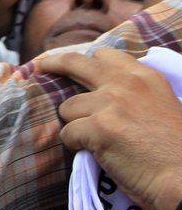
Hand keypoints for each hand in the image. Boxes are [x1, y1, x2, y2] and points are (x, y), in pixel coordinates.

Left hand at [37, 48, 181, 209]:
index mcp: (145, 77)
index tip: (74, 66)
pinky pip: (68, 133)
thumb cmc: (174, 151)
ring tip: (93, 140)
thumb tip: (101, 92)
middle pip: (77, 63)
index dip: (86, 61)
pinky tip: (93, 154)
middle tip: (40, 67)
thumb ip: (134, 95)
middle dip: (54, 64)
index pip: (105, 55)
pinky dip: (74, 145)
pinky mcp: (98, 127)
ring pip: (68, 107)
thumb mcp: (161, 107)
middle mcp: (126, 83)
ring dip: (74, 123)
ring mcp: (110, 103)